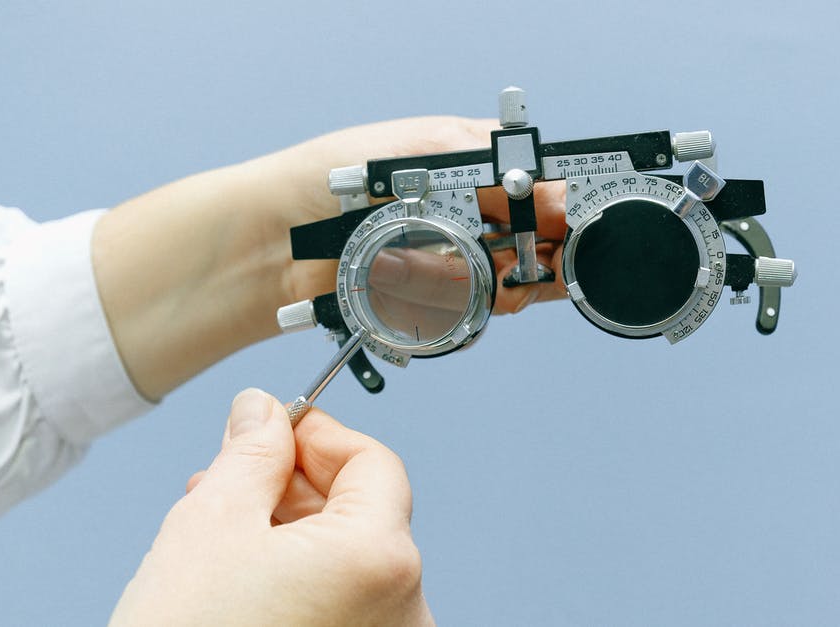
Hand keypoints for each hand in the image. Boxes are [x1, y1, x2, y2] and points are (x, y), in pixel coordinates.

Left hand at [93, 117, 565, 398]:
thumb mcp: (412, 146)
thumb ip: (481, 154)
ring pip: (509, 286)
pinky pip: (468, 316)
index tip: (571, 217)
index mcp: (464, 175)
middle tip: (541, 249)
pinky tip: (454, 291)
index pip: (534, 192)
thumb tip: (547, 175)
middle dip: (540, 249)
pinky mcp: (426, 309)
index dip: (557, 208)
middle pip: (533, 245)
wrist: (268, 241)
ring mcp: (445, 268)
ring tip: (481, 265)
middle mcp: (461, 222)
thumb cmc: (325, 180)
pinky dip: (469, 307)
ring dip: (506, 280)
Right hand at [110, 389, 433, 626]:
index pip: (373, 463)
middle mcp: (404, 610)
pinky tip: (243, 575)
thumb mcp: (210, 523)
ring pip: (348, 561)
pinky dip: (301, 578)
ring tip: (222, 528)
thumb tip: (263, 412)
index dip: (319, 435)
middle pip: (363, 512)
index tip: (275, 427)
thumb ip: (250, 452)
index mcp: (380, 559)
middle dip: (293, 485)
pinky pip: (342, 604)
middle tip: (231, 476)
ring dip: (290, 531)